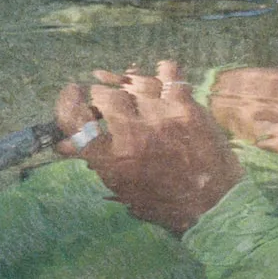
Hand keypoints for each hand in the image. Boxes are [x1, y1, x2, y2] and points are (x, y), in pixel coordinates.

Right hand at [55, 59, 241, 236]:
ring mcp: (161, 118)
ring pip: (135, 82)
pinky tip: (161, 77)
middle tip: (111, 101)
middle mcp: (132, 134)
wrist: (214, 206)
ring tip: (135, 89)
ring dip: (131, 83)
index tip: (73, 93)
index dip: (68, 101)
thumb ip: (96, 160)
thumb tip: (63, 145)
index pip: (75, 119)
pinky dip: (163, 72)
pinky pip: (169, 75)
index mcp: (112, 159)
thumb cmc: (164, 203)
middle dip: (103, 95)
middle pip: (105, 95)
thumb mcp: (122, 188)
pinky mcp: (187, 108)